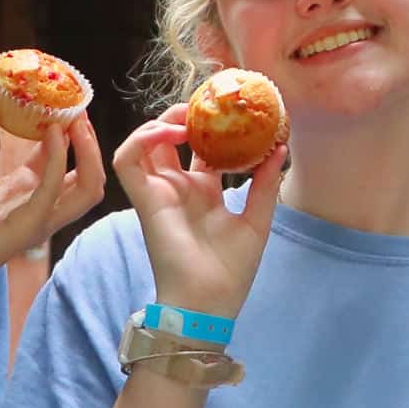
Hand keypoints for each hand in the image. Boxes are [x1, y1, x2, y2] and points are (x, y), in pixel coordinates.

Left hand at [0, 90, 106, 329]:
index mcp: (24, 193)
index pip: (59, 160)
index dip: (66, 131)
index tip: (63, 101)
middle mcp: (38, 206)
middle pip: (86, 177)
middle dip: (90, 143)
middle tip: (78, 110)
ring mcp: (38, 219)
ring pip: (87, 188)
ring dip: (89, 153)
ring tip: (76, 122)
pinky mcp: (28, 227)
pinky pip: (54, 192)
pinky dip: (59, 161)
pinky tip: (53, 134)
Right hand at [109, 102, 284, 319]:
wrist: (209, 303)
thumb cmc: (231, 271)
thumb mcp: (257, 220)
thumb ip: (265, 184)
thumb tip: (280, 149)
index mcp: (205, 190)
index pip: (202, 146)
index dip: (211, 125)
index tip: (231, 107)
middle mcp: (180, 186)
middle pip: (171, 138)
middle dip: (184, 115)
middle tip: (207, 104)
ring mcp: (159, 191)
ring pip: (144, 143)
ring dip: (160, 122)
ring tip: (185, 117)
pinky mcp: (143, 199)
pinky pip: (128, 160)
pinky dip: (141, 140)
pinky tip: (170, 134)